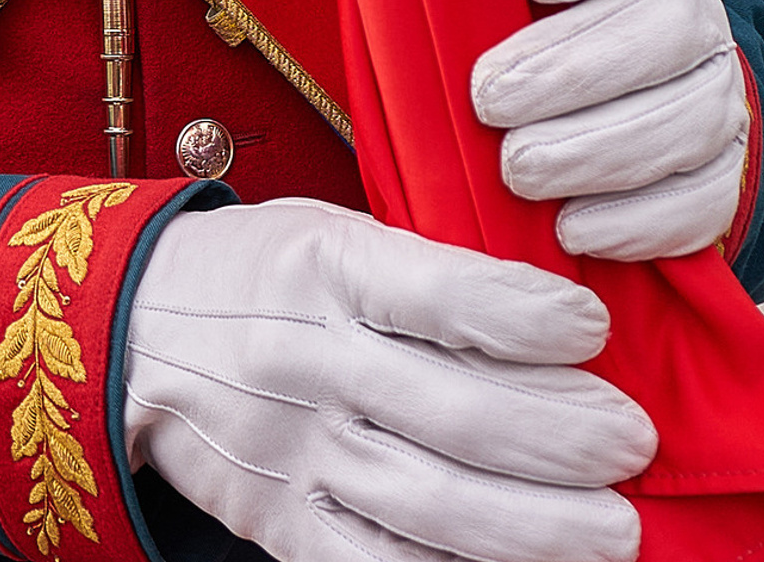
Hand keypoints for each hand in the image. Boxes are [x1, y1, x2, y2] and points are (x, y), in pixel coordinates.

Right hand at [124, 198, 653, 561]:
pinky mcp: (279, 524)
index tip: (593, 327)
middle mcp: (307, 358)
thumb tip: (557, 323)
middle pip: (456, 413)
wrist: (132, 329)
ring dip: (539, 527)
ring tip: (614, 530)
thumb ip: (425, 273)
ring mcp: (292, 451)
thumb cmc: (260, 273)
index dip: (532, 316)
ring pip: (432, 504)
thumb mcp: (328, 233)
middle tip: (630, 442)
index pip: (445, 295)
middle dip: (562, 437)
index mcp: (323, 266)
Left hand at [471, 0, 747, 261]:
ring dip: (595, 149)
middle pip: (665, 27)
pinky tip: (573, 228)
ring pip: (684, 117)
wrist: (623, 96)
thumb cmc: (527, 23)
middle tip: (489, 99)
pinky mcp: (726, 175)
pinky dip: (636, 219)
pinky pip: (701, 201)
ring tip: (518, 169)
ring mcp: (717, 93)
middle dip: (571, 67)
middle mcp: (692, 11)